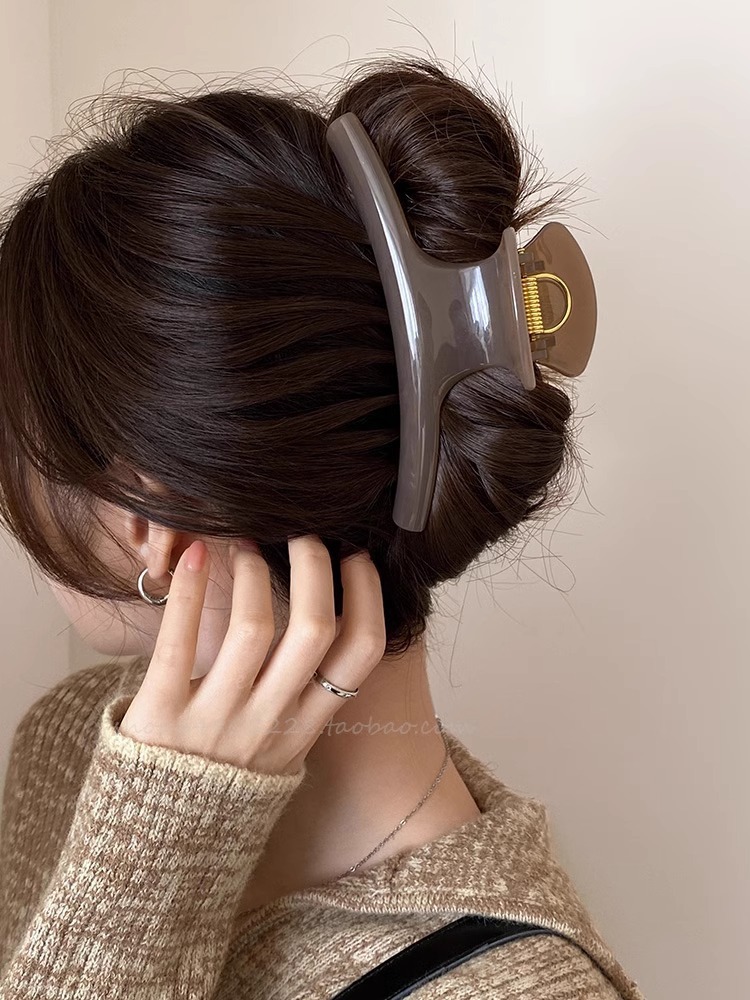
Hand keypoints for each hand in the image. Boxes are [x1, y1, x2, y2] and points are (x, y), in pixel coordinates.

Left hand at [119, 535, 385, 774]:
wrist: (155, 844)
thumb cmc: (220, 781)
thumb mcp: (280, 748)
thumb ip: (301, 695)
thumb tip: (324, 618)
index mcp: (304, 728)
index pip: (358, 656)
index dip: (367, 597)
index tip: (355, 558)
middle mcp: (268, 722)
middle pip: (314, 630)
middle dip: (315, 568)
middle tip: (302, 534)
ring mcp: (215, 720)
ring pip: (253, 629)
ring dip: (254, 572)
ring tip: (245, 545)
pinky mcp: (161, 713)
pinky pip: (178, 642)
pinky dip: (191, 591)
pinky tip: (197, 556)